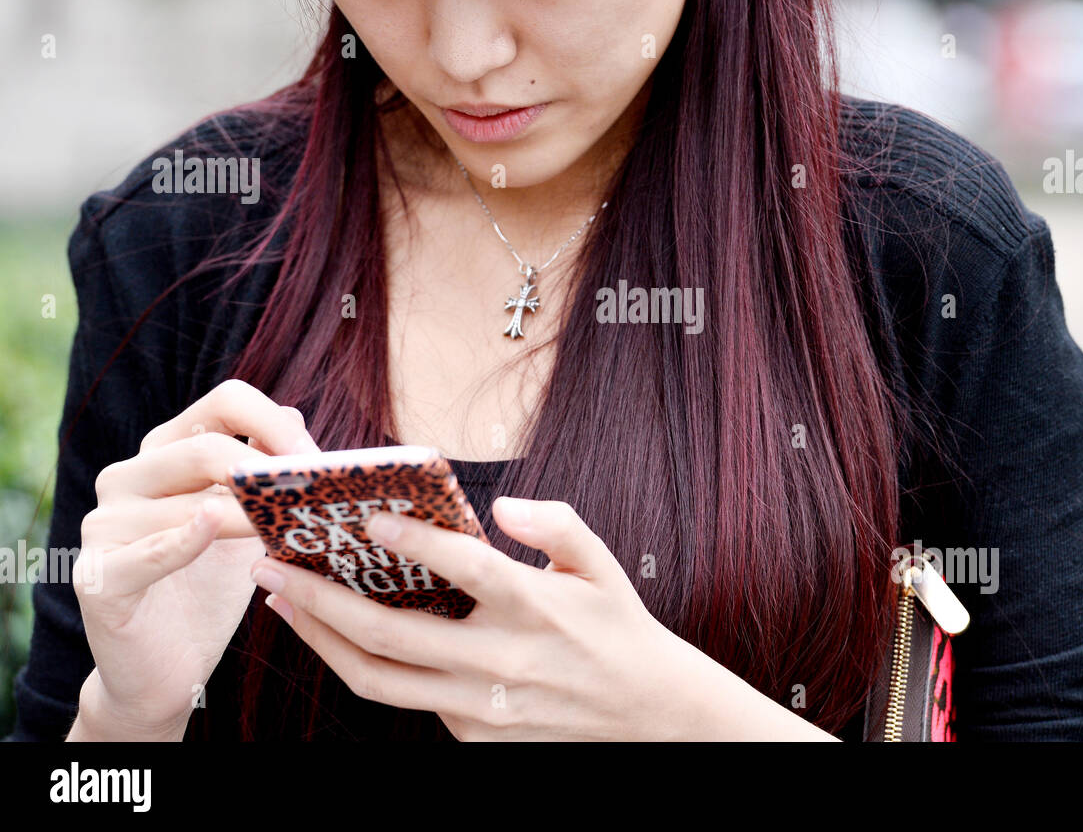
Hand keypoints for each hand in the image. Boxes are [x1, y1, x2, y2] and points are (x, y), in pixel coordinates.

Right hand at [70, 378, 319, 739]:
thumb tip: (296, 416)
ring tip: (287, 534)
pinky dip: (186, 541)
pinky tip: (214, 530)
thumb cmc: (211, 588)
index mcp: (166, 451)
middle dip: (268, 471)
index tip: (314, 458)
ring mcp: (105, 524)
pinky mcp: (98, 576)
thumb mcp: (247, 523)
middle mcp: (127, 477)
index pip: (224, 402)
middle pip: (207, 446)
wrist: (167, 669)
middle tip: (313, 496)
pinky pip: (149, 552)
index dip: (275, 422)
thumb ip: (263, 472)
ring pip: (190, 503)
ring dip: (250, 518)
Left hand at [249, 495, 830, 739]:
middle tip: (271, 566)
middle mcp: (499, 661)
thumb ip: (554, 522)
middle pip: (389, 634)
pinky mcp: (473, 738)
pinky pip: (408, 700)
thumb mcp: (600, 564)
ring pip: (380, 678)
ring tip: (282, 604)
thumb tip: (499, 505)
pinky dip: (368, 666)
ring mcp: (480, 708)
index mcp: (535, 608)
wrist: (648, 715)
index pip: (464, 570)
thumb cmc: (620, 629)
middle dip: (319, 598)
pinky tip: (340, 637)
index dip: (412, 540)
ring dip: (322, 640)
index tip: (365, 516)